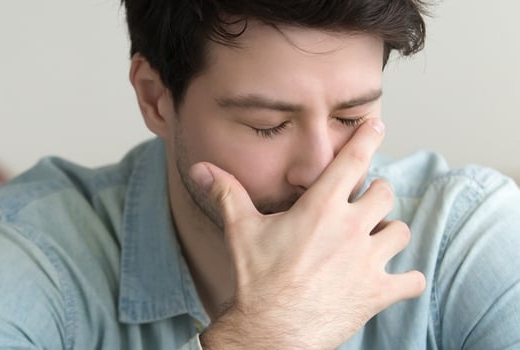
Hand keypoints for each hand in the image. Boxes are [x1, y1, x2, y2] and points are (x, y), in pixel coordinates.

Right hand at [194, 120, 425, 348]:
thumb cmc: (256, 280)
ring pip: (400, 232)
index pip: (352, 161)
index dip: (367, 139)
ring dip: (390, 234)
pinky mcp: (377, 292)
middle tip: (363, 203)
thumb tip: (201, 168)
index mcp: (320, 209)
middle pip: (385, 193)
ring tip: (375, 240)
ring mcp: (368, 261)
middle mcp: (350, 229)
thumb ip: (227, 193)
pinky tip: (395, 279)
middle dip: (376, 194)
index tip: (375, 127)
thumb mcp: (240, 231)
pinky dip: (406, 279)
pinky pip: (412, 280)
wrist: (270, 330)